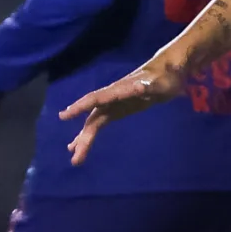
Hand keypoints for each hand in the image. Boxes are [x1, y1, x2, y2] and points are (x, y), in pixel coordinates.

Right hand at [57, 46, 184, 163]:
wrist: (165, 73)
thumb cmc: (163, 78)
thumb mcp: (158, 83)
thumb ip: (148, 85)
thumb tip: (139, 86)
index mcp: (118, 91)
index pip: (95, 99)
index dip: (80, 106)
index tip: (64, 115)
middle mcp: (110, 98)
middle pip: (92, 118)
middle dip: (83, 137)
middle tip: (75, 156)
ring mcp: (111, 105)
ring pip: (92, 123)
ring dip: (83, 139)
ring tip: (74, 157)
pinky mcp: (116, 111)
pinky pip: (98, 124)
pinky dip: (89, 134)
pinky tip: (80, 145)